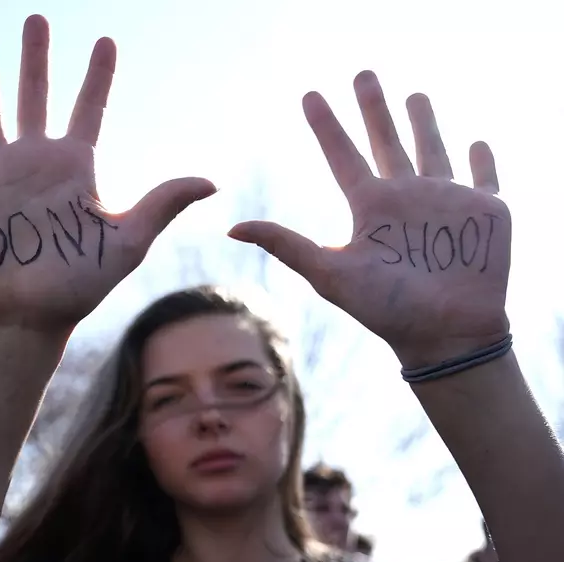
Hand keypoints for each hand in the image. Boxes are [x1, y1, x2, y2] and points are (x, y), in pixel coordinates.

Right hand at [0, 15, 216, 332]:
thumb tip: (212, 181)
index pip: (89, 109)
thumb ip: (162, 204)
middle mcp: (35, 162)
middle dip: (36, 58)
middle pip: (36, 96)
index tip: (106, 40)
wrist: (24, 318)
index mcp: (75, 167)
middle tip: (38, 17)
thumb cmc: (77, 286)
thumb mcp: (126, 242)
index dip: (98, 76)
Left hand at [229, 71, 509, 366]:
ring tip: (413, 94)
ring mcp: (443, 202)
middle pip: (385, 141)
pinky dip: (483, 160)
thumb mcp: (330, 271)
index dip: (327, 126)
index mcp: (369, 208)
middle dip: (374, 108)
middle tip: (362, 74)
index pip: (342, 155)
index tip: (309, 95)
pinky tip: (477, 142)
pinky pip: (485, 178)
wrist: (443, 334)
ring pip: (431, 149)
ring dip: (423, 122)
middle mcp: (403, 199)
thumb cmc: (386, 308)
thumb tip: (230, 228)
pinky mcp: (484, 211)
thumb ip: (285, 244)